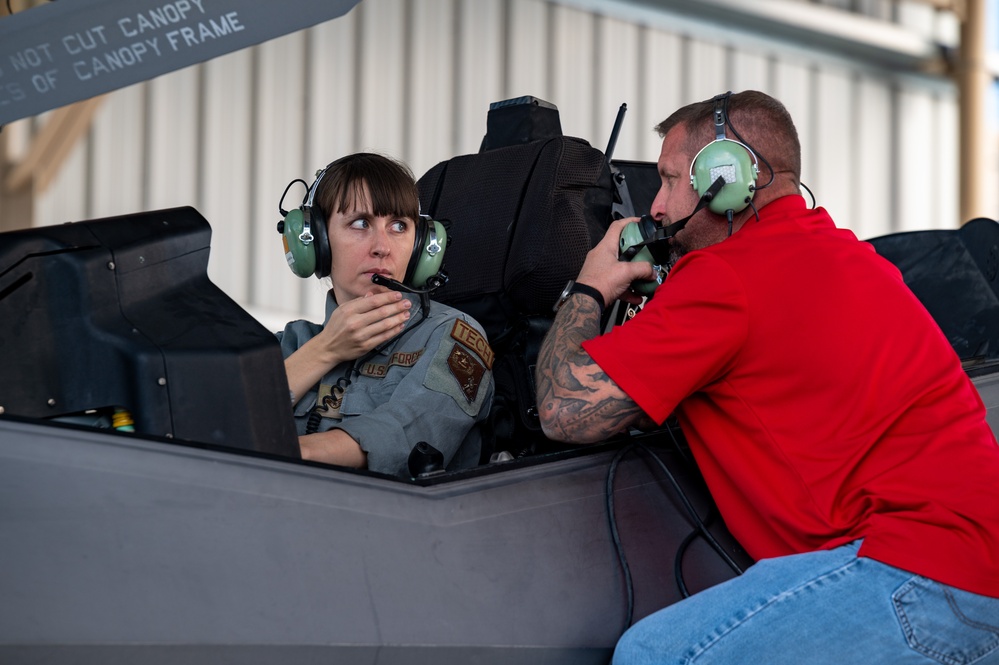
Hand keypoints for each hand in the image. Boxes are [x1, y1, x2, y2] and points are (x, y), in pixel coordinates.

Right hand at [285, 290, 410, 404]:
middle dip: (397, 306)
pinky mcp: (366, 346)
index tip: (398, 295)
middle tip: (407, 303)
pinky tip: (400, 325)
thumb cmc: (336, 327)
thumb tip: (373, 294)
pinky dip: (394, 331)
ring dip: (398, 318)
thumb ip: (358, 301)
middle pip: (382, 312)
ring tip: (406, 313)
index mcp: (349, 311)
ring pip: (385, 325)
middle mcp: (355, 322)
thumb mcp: (342, 310)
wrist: (328, 347)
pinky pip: (384, 337)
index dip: (388, 297)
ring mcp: (361, 335)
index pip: (373, 301)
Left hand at [576, 217, 657, 306]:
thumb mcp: (626, 272)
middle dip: (636, 252)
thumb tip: (653, 272)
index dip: (630, 222)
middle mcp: (602, 256)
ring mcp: (601, 270)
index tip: (641, 223)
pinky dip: (628, 289)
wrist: (587, 302)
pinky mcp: (601, 283)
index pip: (617, 226)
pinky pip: (618, 283)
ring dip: (633, 273)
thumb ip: (643, 269)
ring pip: (620, 267)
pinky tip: (638, 297)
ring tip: (645, 279)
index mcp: (605, 247)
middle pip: (621, 248)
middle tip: (647, 254)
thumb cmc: (601, 282)